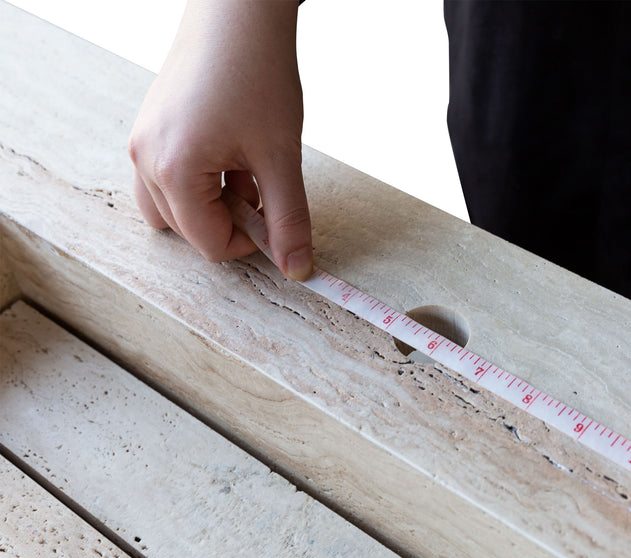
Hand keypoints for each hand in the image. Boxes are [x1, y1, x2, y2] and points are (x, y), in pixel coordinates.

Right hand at [128, 0, 312, 279]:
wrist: (239, 8)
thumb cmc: (257, 72)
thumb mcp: (281, 157)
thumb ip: (289, 220)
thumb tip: (297, 268)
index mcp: (172, 171)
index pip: (209, 244)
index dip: (250, 244)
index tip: (277, 223)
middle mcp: (145, 158)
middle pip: (187, 230)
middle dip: (229, 223)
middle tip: (264, 191)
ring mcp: (143, 141)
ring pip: (172, 207)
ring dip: (212, 205)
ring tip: (247, 171)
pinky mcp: (150, 127)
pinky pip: (168, 176)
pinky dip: (201, 180)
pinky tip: (233, 153)